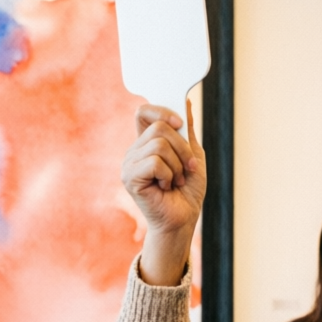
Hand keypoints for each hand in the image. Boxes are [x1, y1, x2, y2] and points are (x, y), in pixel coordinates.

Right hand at [120, 101, 204, 286]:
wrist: (184, 219)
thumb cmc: (187, 191)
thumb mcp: (192, 154)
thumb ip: (186, 130)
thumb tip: (186, 101)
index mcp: (146, 143)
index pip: (143, 112)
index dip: (161, 111)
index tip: (180, 124)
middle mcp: (134, 151)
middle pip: (158, 127)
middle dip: (182, 147)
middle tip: (187, 167)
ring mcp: (129, 164)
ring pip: (158, 144)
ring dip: (177, 164)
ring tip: (176, 180)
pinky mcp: (130, 178)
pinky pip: (154, 162)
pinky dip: (169, 174)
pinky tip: (166, 187)